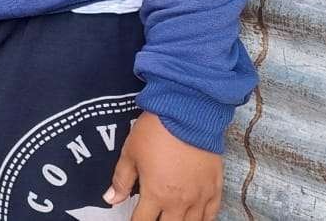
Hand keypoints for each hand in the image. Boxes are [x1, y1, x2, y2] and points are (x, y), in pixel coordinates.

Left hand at [106, 113, 221, 220]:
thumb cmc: (157, 132)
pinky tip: (194, 218)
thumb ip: (121, 180)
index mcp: (156, 194)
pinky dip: (202, 220)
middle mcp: (179, 201)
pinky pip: (211, 215)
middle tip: (153, 217)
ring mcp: (200, 197)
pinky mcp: (215, 188)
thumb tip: (110, 198)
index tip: (134, 220)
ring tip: (171, 218)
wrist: (188, 115)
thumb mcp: (130, 153)